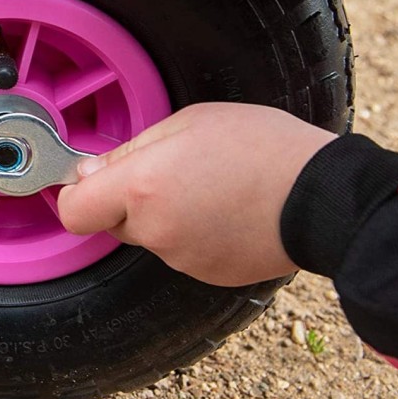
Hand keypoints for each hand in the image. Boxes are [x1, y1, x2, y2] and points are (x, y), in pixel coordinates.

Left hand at [57, 102, 335, 285]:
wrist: (324, 197)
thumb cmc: (262, 148)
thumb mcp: (187, 123)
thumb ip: (129, 150)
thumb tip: (89, 172)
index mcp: (142, 187)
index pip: (73, 211)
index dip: (74, 194)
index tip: (86, 179)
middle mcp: (155, 230)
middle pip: (111, 221)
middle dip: (125, 198)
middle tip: (164, 170)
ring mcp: (181, 258)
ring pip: (148, 235)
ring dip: (161, 214)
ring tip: (205, 185)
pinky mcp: (207, 275)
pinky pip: (180, 251)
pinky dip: (190, 233)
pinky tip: (221, 209)